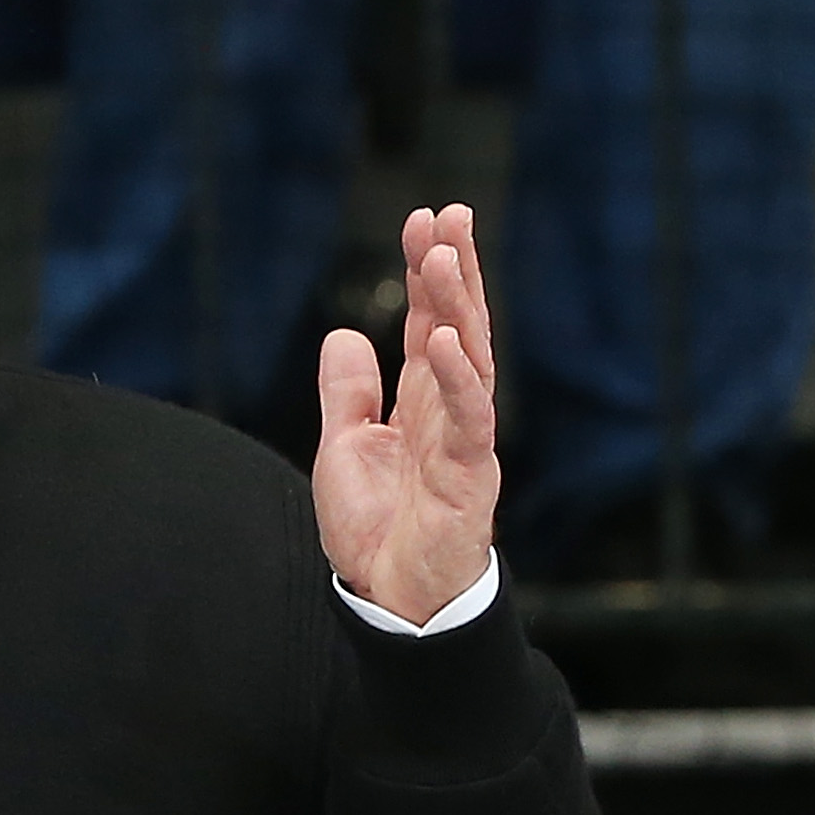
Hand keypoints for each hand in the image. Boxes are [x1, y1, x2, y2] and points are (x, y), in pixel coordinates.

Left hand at [312, 204, 500, 624]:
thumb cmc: (377, 529)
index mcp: (422, 402)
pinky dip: (457, 378)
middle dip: (454, 270)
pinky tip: (441, 339)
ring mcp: (465, 440)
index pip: (430, 321)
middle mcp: (450, 412)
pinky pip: (468, 419)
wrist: (391, 599)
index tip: (423, 219)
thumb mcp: (345, 447)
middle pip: (458, 327)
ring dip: (458, 306)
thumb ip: (348, 393)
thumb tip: (346, 333)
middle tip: (449, 215)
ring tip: (444, 255)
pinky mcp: (468, 476)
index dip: (428, 273)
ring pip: (469, 360)